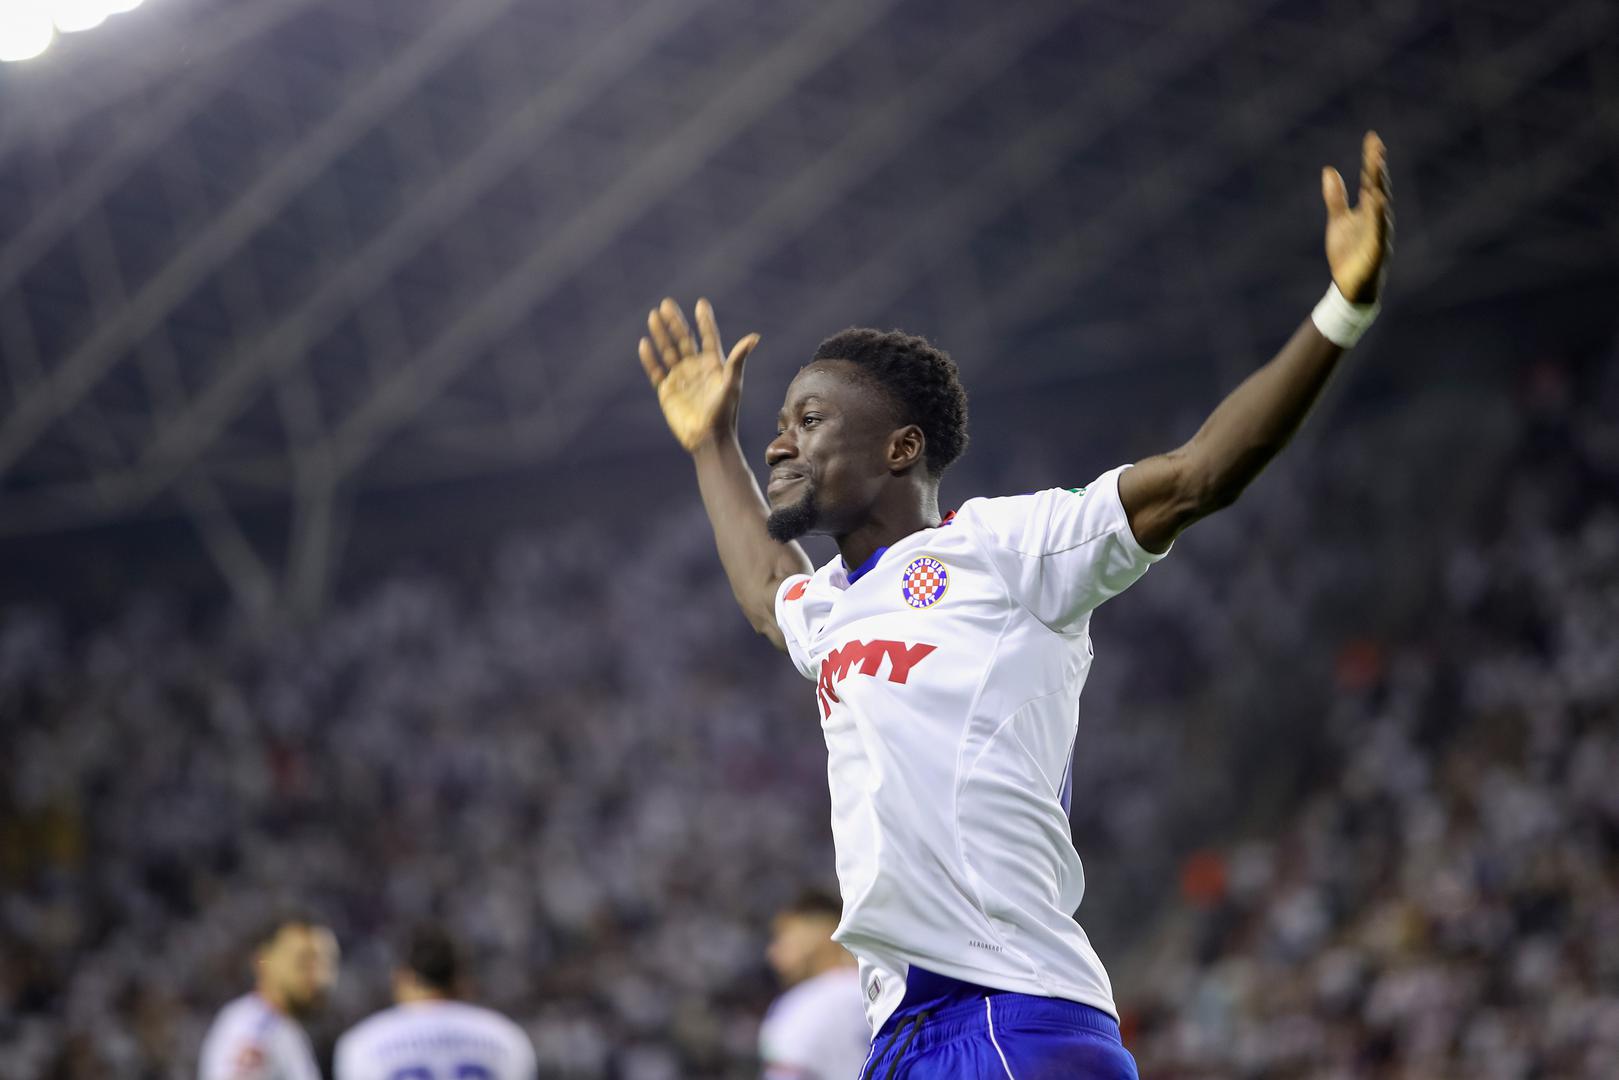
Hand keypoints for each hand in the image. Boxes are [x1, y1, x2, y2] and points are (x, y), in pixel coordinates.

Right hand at [639, 298, 760, 452]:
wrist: (708, 439)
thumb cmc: (724, 413)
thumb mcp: (732, 384)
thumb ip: (738, 359)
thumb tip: (754, 336)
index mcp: (713, 365)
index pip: (708, 337)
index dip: (704, 321)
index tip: (701, 304)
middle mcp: (696, 368)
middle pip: (684, 339)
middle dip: (675, 322)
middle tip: (666, 303)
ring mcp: (681, 378)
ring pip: (668, 350)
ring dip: (661, 334)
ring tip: (654, 316)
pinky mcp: (667, 391)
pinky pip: (656, 370)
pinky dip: (650, 358)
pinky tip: (644, 343)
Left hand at [1323, 131, 1393, 302]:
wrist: (1349, 288)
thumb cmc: (1347, 254)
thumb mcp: (1337, 221)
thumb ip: (1336, 197)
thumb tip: (1329, 170)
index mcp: (1368, 210)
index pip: (1371, 180)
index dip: (1372, 160)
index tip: (1372, 138)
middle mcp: (1377, 218)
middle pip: (1378, 188)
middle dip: (1377, 168)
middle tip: (1377, 146)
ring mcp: (1378, 233)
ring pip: (1381, 206)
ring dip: (1379, 186)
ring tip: (1377, 166)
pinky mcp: (1376, 250)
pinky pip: (1379, 230)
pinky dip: (1378, 216)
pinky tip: (1377, 201)